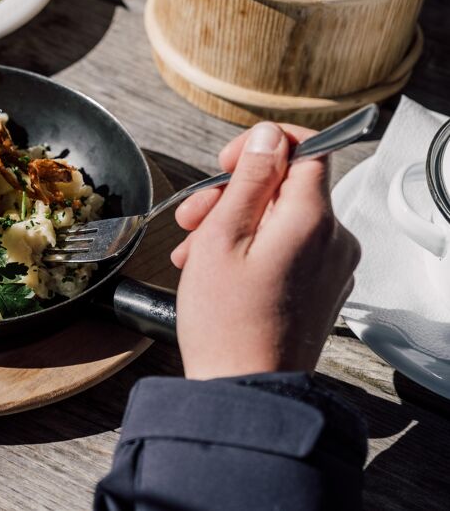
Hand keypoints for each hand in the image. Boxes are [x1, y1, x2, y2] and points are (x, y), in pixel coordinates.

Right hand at [171, 122, 359, 379]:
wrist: (243, 388)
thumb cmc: (225, 321)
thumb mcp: (221, 237)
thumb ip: (250, 180)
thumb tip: (269, 138)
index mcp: (311, 220)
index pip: (308, 149)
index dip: (264, 147)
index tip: (228, 162)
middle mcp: (334, 240)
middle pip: (288, 187)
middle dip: (235, 193)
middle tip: (193, 217)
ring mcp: (332, 267)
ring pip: (283, 219)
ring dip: (237, 224)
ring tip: (193, 252)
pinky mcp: (322, 289)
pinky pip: (290, 249)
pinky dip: (253, 249)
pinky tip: (215, 270)